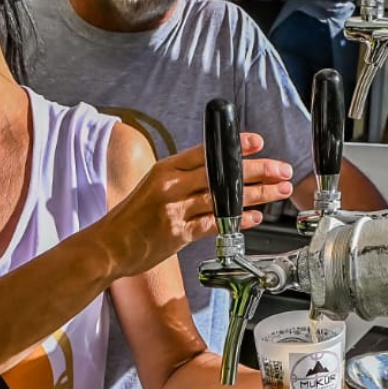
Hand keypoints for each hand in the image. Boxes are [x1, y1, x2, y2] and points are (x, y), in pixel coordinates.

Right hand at [100, 132, 291, 278]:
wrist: (107, 246)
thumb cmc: (131, 218)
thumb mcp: (153, 187)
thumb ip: (182, 179)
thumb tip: (215, 173)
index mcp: (165, 169)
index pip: (206, 152)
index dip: (234, 146)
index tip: (257, 142)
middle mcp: (170, 187)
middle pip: (221, 173)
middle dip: (257, 171)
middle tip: (280, 170)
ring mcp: (174, 211)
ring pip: (223, 198)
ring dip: (256, 195)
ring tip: (278, 192)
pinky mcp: (177, 235)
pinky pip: (214, 224)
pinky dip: (237, 221)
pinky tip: (254, 218)